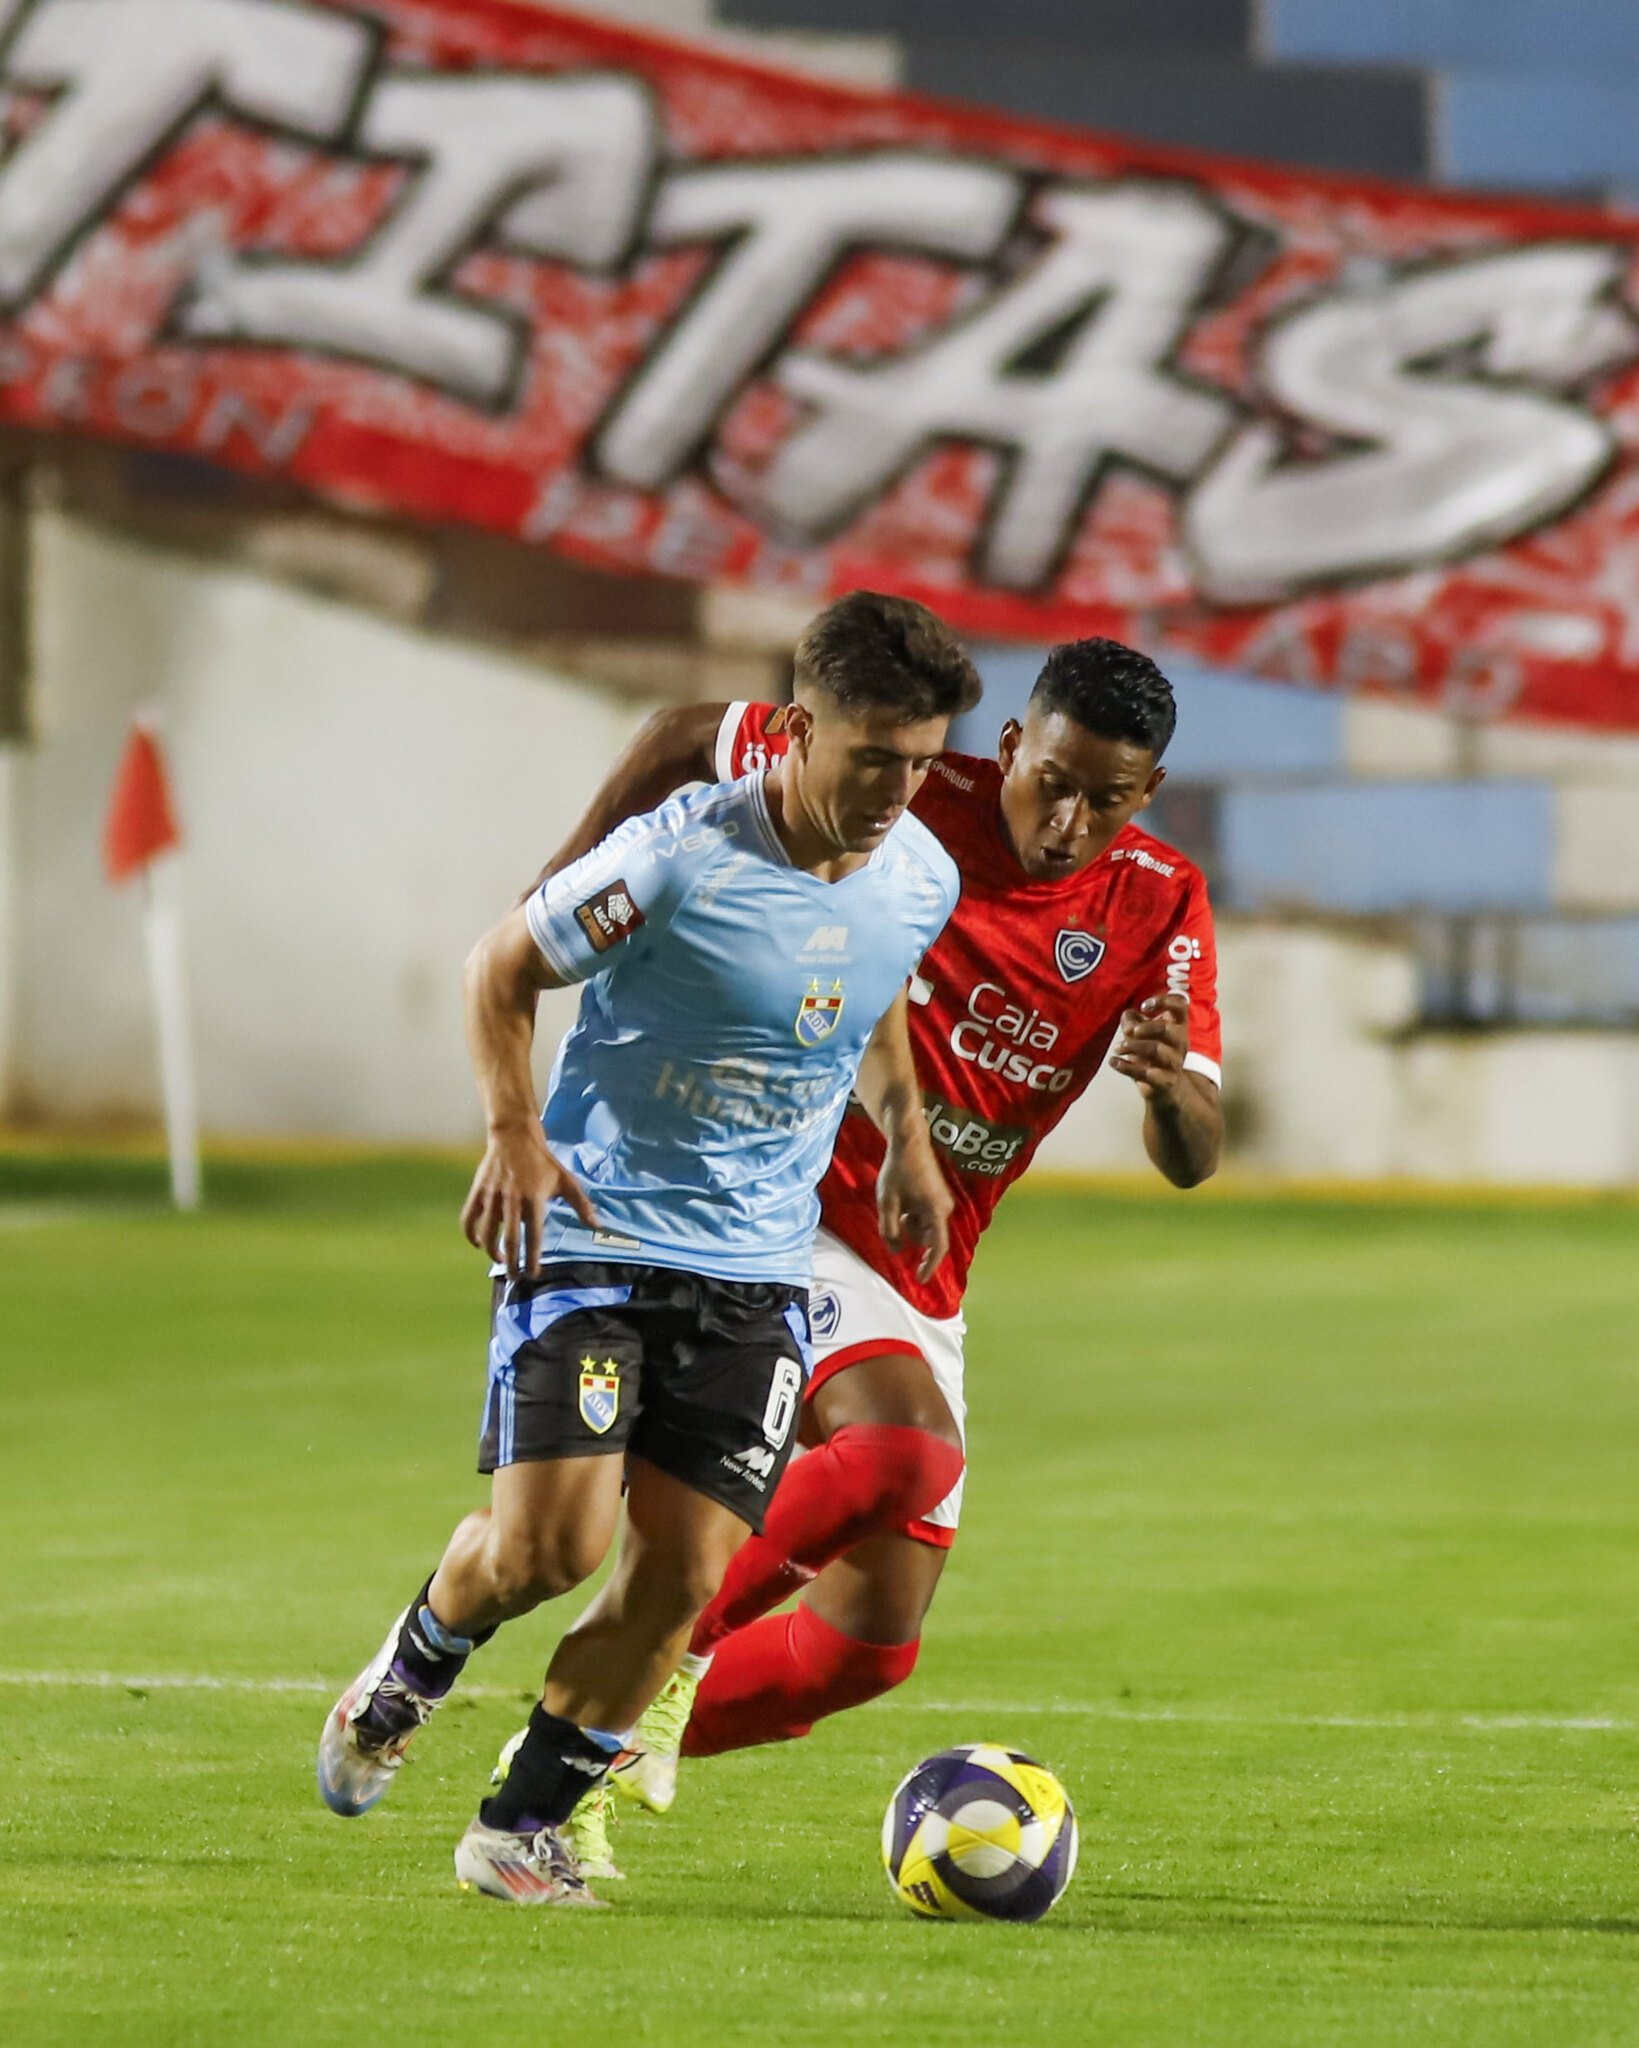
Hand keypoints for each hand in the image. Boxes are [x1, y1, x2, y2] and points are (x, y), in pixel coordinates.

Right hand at [461, 1119, 597, 1278]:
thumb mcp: (565, 1180)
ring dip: (492, 1251)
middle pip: (510, 1240)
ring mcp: (492, 1196)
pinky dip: (471, 1235)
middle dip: (512, 1263)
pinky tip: (480, 1243)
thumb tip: (597, 1225)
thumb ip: (581, 1204)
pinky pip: (468, 1219)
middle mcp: (512, 1200)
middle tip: (516, 1277)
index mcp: (534, 1199)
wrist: (514, 1136)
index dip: (533, 1258)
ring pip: (487, 1233)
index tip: (534, 1273)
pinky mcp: (478, 1192)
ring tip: (500, 1261)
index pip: (533, 1236)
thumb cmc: (542, 1161)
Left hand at [877, 1128, 953, 1283]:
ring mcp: (943, 1201)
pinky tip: (901, 1199)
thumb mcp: (887, 1202)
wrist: (909, 1142)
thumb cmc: (897, 1170)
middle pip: (928, 1236)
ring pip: (926, 1226)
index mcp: (936, 1211)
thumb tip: (897, 1250)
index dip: (929, 1266)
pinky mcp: (939, 1196)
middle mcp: (944, 1208)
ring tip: (895, 1204)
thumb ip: (890, 1229)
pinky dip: (913, 1215)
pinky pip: (926, 1216)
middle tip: (893, 1220)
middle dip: (910, 1235)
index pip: (937, 1247)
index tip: (919, 1280)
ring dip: (910, 1224)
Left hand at [1109, 992, 1189, 1101]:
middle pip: (1166, 1028)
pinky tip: (1113, 1062)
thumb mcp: (1141, 1034)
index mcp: (1177, 1026)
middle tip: (1128, 1031)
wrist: (1166, 1088)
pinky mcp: (1164, 1081)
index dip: (1164, 1001)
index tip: (1144, 1006)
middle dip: (1144, 1027)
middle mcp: (1180, 1043)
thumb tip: (1127, 1017)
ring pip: (1156, 1050)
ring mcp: (1174, 1063)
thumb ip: (1132, 1021)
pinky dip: (1125, 1066)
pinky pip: (1145, 1073)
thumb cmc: (1152, 1054)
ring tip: (1117, 1048)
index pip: (1180, 1006)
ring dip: (1131, 1046)